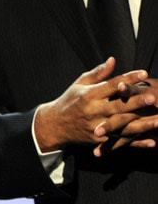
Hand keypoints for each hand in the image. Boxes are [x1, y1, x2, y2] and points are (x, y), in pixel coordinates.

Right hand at [33, 58, 154, 152]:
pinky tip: (152, 141)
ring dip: (143, 124)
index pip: (112, 85)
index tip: (144, 73)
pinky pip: (121, 142)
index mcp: (89, 95)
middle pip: (118, 106)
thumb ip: (98, 73)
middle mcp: (93, 112)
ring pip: (123, 126)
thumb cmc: (70, 100)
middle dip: (137, 102)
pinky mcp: (99, 141)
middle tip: (153, 97)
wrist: (54, 125)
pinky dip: (137, 143)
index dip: (128, 79)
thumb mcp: (80, 83)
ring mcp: (96, 128)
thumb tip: (113, 60)